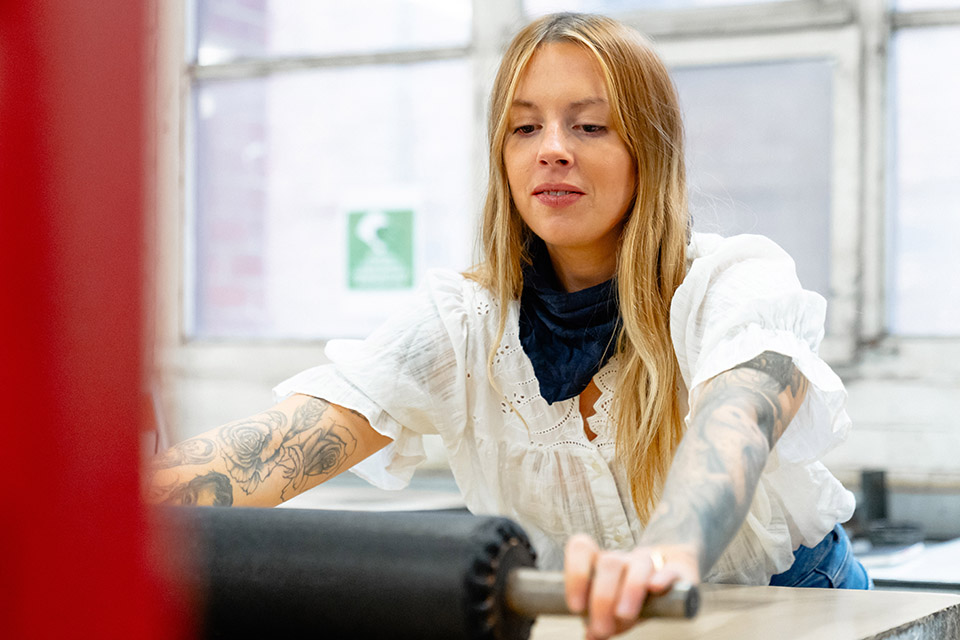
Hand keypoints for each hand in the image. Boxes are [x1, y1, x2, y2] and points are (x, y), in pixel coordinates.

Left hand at [563, 534, 698, 639]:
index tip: (576, 606)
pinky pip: (670, 569)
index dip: (575, 573)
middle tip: (601, 628)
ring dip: (629, 590)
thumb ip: (603, 619)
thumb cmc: (634, 594)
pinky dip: (662, 577)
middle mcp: (623, 559)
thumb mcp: (615, 608)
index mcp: (602, 564)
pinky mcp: (679, 570)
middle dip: (602, 597)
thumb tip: (590, 636)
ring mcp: (651, 562)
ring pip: (638, 565)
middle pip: (609, 563)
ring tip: (623, 615)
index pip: (582, 549)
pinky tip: (655, 587)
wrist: (673, 570)